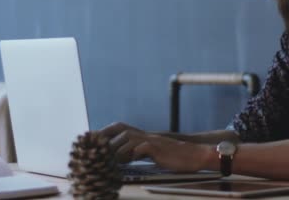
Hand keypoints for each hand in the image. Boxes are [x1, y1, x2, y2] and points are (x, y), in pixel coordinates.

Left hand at [99, 122, 214, 171]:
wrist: (195, 156)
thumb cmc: (176, 158)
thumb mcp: (153, 154)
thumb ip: (138, 153)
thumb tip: (120, 159)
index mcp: (144, 136)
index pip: (121, 127)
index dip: (106, 131)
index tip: (92, 137)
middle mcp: (147, 136)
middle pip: (122, 128)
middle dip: (106, 135)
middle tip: (95, 145)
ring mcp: (153, 141)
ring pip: (129, 138)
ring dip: (117, 147)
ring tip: (109, 158)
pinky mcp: (159, 148)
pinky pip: (142, 147)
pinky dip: (132, 153)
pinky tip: (127, 160)